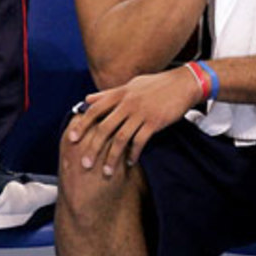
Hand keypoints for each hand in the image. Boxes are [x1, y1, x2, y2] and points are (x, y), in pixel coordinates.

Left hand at [68, 68, 202, 175]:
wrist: (184, 84)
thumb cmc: (157, 84)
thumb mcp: (131, 85)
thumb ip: (108, 94)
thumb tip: (87, 99)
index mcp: (120, 94)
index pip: (94, 110)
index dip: (81, 125)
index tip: (71, 139)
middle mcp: (127, 104)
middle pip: (104, 129)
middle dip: (93, 148)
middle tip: (85, 164)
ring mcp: (141, 113)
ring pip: (121, 139)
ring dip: (112, 157)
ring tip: (107, 171)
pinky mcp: (155, 122)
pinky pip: (140, 141)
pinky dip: (134, 153)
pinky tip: (131, 162)